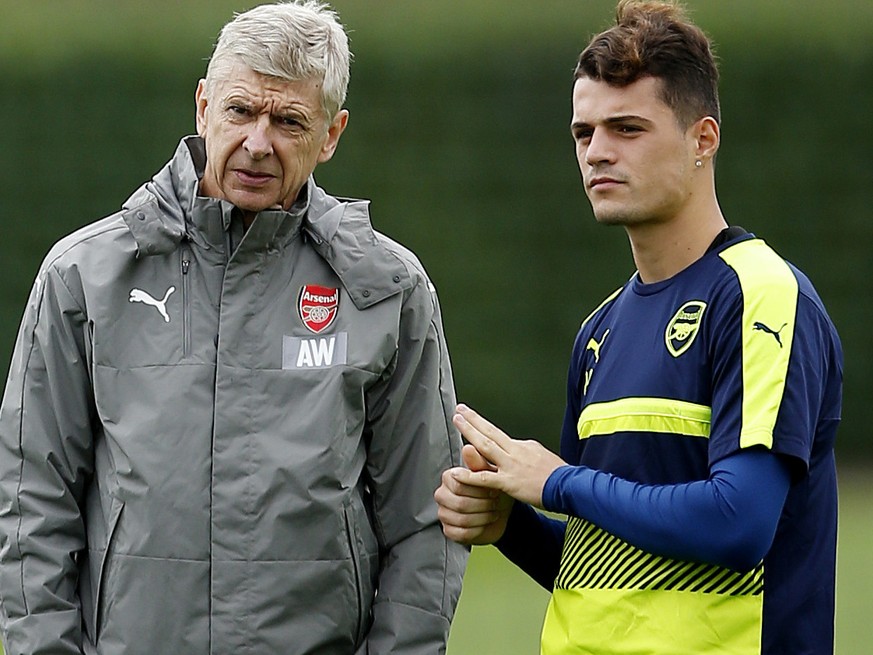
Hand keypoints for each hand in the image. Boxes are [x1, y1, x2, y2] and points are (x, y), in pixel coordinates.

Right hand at [434, 444, 514, 545]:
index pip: (459, 484)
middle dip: (483, 504)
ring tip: (493, 511)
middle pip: (460, 503)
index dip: (479, 489)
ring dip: (483, 517)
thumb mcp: (489, 474)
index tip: (493, 489)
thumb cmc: (493, 488)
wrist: (499, 509)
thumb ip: (478, 462)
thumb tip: (468, 448)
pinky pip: (462, 533)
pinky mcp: (449, 530)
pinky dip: (478, 529)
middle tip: (495, 501)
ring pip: (462, 519)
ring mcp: (444, 514)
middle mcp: (442, 495)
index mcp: (449, 478)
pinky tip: (486, 522)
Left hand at [450, 404, 565, 508]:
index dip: (484, 426)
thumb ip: (527, 452)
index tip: (473, 418)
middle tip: (460, 409)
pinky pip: (485, 478)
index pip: (499, 435)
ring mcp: (511, 465)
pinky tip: (455, 472)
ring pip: (485, 445)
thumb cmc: (560, 475)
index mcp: (523, 445)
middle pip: (490, 431)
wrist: (571, 486)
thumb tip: (519, 448)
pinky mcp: (509, 482)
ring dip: (469, 432)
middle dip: (473, 419)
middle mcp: (515, 451)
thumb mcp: (542, 455)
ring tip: (457, 422)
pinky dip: (468, 475)